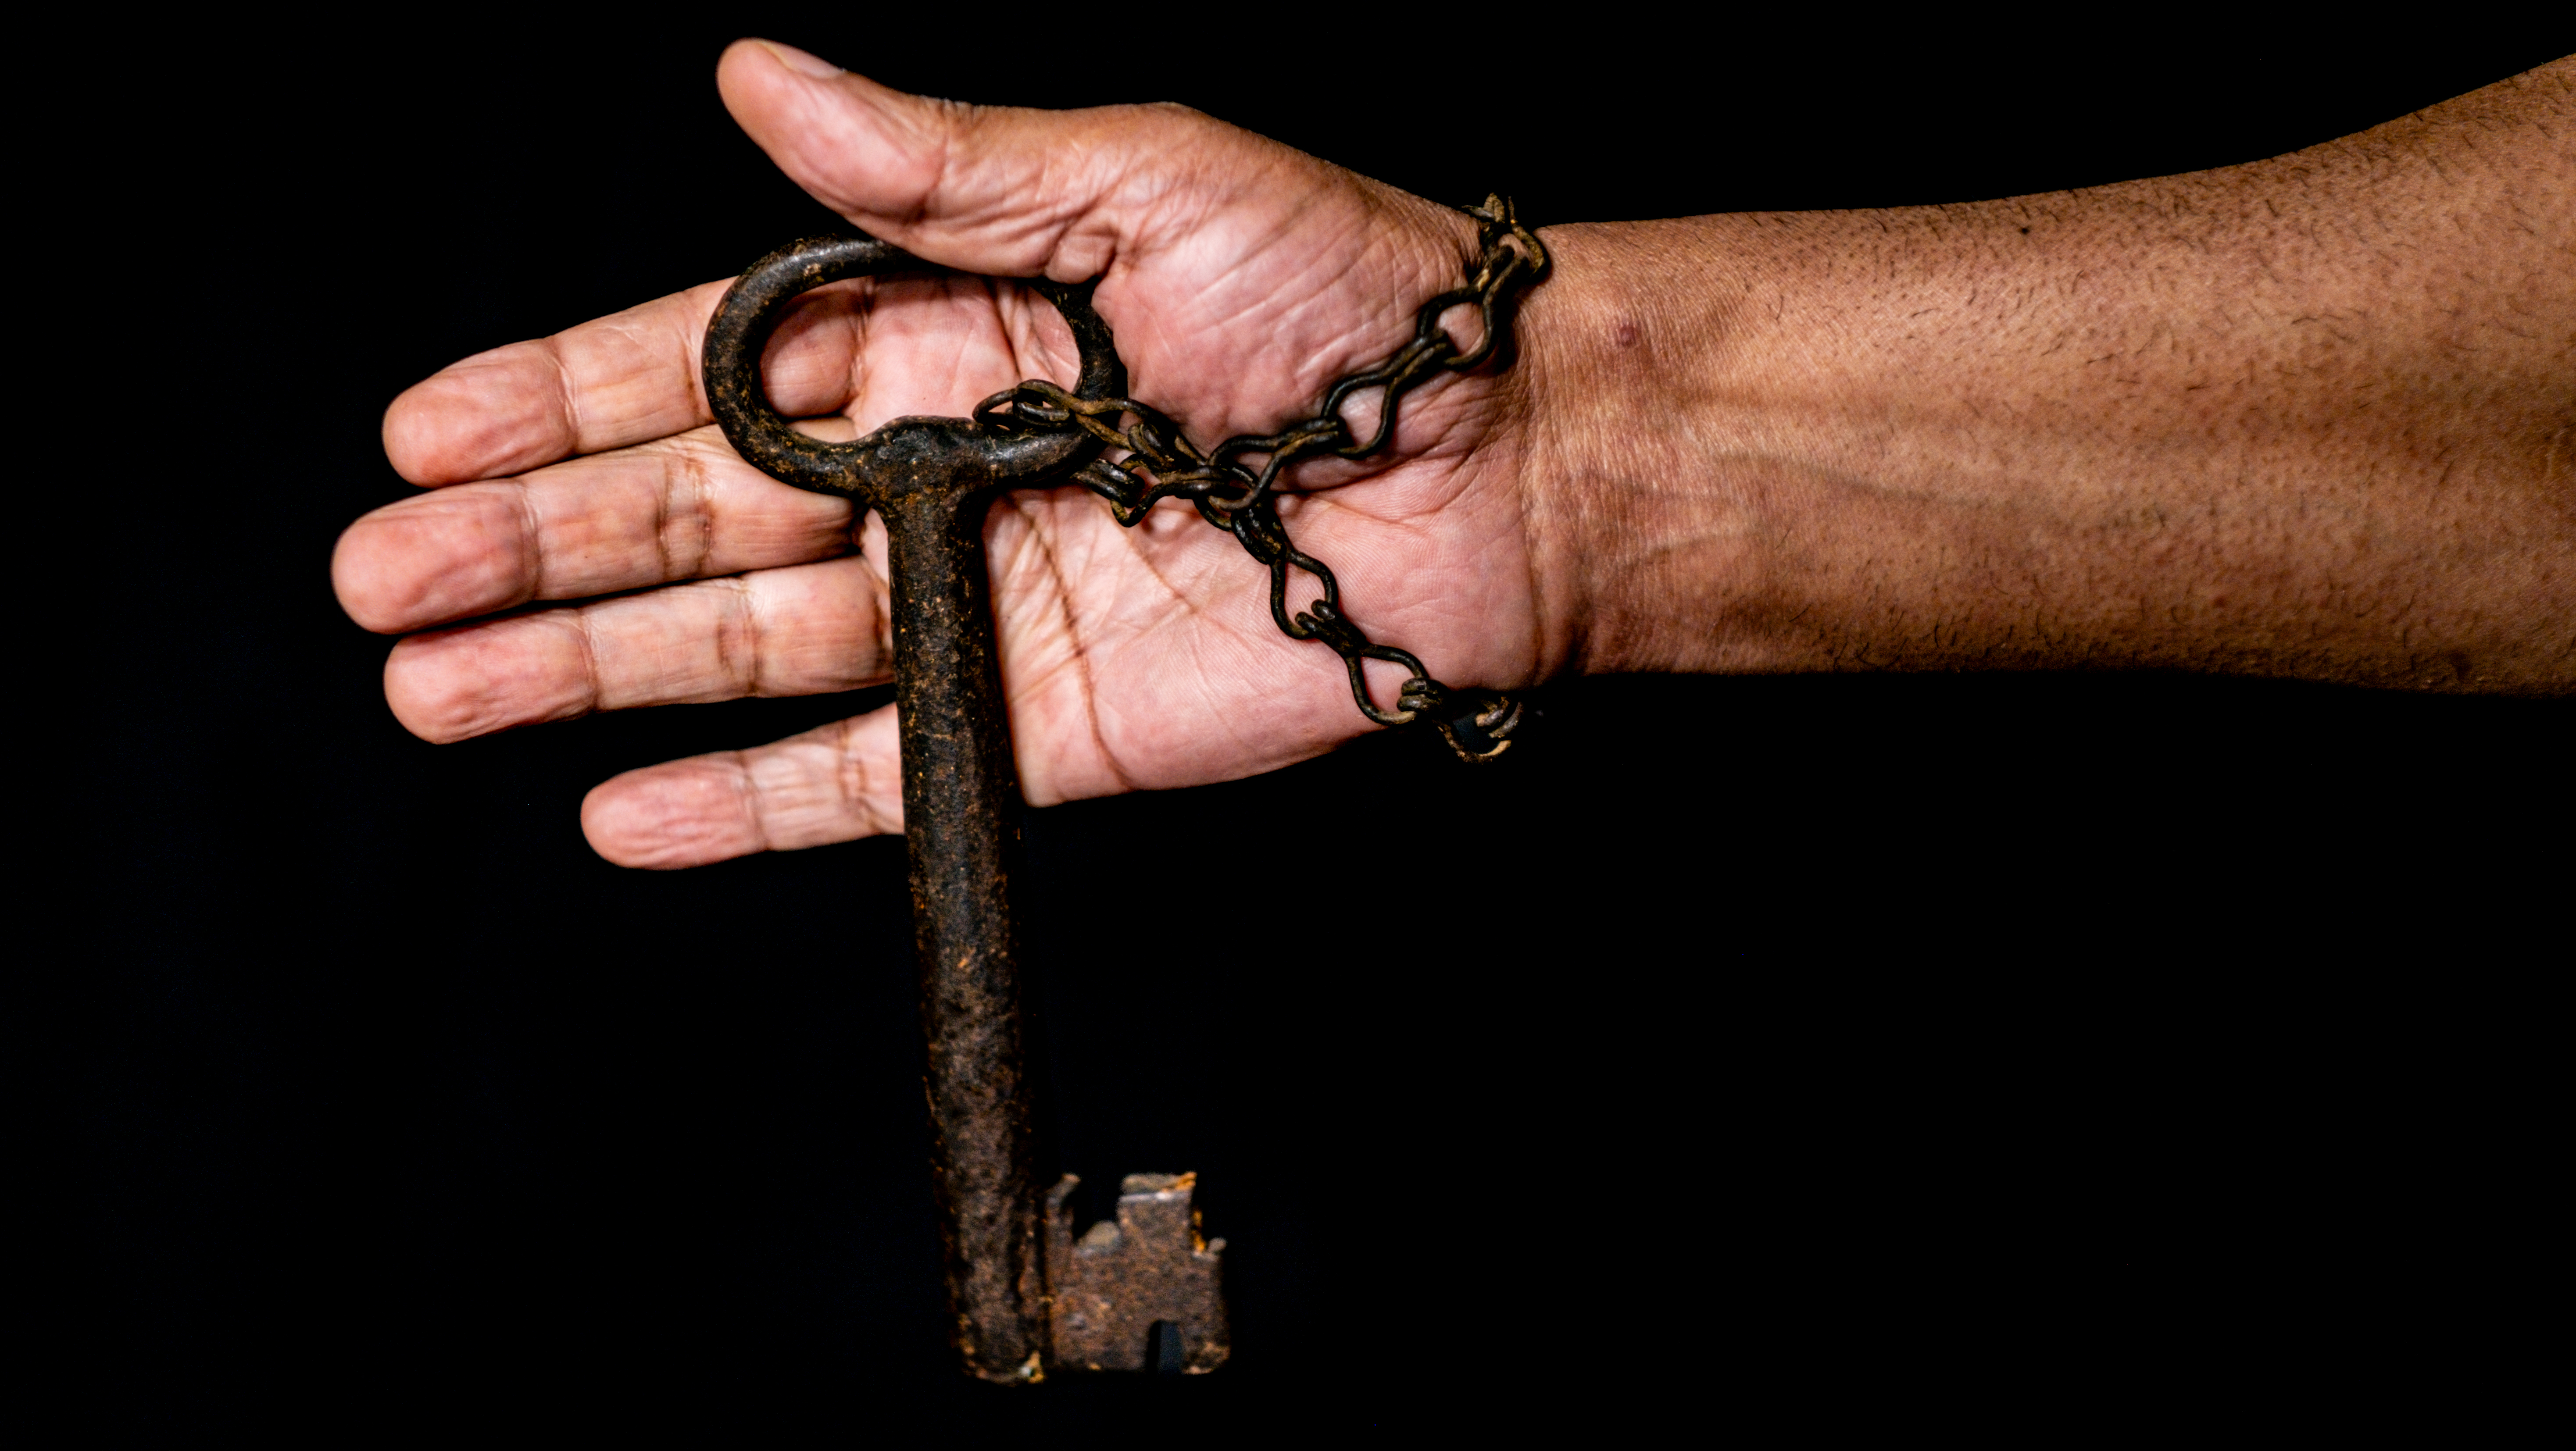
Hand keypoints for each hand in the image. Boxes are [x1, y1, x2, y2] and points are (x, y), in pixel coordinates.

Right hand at [333, 41, 1569, 867]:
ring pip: (749, 649)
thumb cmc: (1352, 299)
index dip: (562, 399)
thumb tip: (752, 72)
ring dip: (591, 670)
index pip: (710, 370)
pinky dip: (747, 803)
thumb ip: (935, 166)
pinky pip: (871, 779)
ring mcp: (980, 611)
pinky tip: (618, 810)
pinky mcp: (1045, 734)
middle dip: (534, 546)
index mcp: (949, 328)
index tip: (426, 434)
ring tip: (438, 689)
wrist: (1511, 462)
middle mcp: (942, 472)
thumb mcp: (1135, 181)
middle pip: (696, 517)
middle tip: (384, 583)